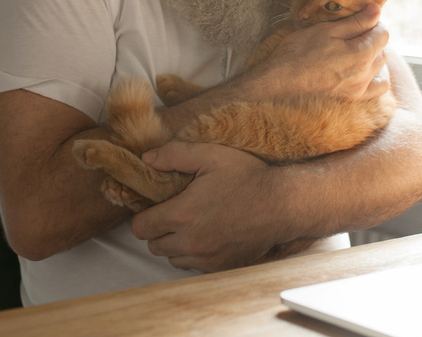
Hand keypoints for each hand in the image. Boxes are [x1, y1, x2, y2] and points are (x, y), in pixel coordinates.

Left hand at [130, 142, 277, 271]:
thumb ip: (174, 155)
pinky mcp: (220, 266)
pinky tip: (206, 234)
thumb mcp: (211, 155)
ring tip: (191, 223)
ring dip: (174, 243)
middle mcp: (191, 242)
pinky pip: (193, 265)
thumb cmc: (248, 177)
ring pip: (172, 258)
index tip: (155, 206)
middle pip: (153, 245)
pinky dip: (193, 253)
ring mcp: (206, 257)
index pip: (140, 227)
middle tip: (174, 211)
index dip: (144, 215)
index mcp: (182, 215)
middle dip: (158, 229)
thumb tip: (146, 159)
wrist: (282, 204)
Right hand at [257, 3, 390, 102]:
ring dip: (374, 56)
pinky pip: (378, 88)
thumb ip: (356, 22)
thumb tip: (377, 9)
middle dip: (372, 38)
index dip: (372, 22)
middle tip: (352, 32)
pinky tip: (363, 70)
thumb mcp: (327, 30)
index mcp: (361, 54)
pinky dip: (376, 77)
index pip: (383, 33)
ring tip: (355, 50)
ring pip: (380, 68)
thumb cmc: (299, 52)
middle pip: (382, 50)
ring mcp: (360, 89)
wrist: (280, 82)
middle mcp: (365, 74)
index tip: (358, 19)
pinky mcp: (353, 99)